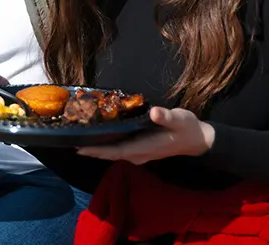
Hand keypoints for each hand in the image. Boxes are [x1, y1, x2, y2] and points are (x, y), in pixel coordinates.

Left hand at [77, 107, 214, 164]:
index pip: (115, 151)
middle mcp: (139, 154)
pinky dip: (107, 146)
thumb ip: (166, 117)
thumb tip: (154, 113)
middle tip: (71, 141)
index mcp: (144, 148)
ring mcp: (139, 154)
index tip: (79, 147)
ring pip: (113, 153)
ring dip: (97, 149)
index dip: (97, 150)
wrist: (198, 140)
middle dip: (91, 150)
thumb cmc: (187, 128)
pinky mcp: (141, 150)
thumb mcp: (179, 119)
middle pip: (110, 154)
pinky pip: (119, 150)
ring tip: (79, 140)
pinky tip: (99, 138)